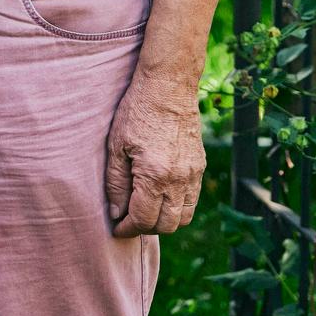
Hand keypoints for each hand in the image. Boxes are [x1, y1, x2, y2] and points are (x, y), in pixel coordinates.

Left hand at [104, 77, 205, 235]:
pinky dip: (178, 207)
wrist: (168, 87)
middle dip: (145, 228)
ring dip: (164, 220)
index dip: (127, 229)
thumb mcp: (116, 146)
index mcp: (155, 176)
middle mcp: (179, 180)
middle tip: (129, 220)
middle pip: (166, 225)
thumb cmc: (137, 112)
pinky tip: (161, 195)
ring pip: (184, 217)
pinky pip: (193, 200)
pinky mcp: (200, 166)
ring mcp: (193, 174)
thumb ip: (116, 184)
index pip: (144, 220)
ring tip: (145, 209)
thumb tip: (116, 213)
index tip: (116, 227)